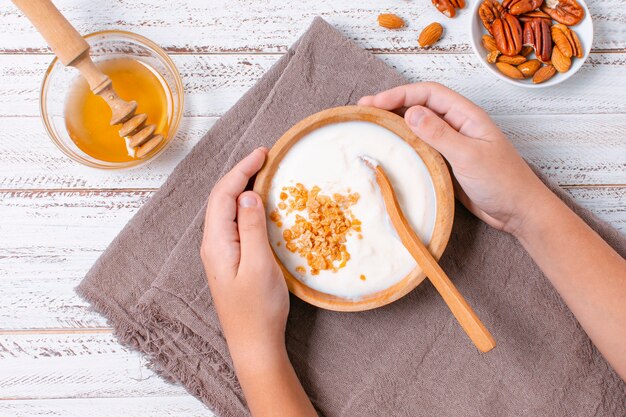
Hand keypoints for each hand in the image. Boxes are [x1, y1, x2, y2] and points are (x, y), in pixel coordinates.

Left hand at [200, 149, 316, 416]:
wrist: (253, 344)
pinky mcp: (230, 260)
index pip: (224, 194)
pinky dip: (247, 207)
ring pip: (228, 210)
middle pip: (222, 198)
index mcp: (216, 241)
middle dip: (242, 174)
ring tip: (264, 174)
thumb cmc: (258, 308)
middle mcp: (213, 243)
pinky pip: (235, 223)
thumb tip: (249, 195)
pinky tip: (260, 205)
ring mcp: (220, 252)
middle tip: (265, 158)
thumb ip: (251, 228)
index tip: (263, 153)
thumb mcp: (259, 265)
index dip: (242, 170)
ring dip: (244, 188)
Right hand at [359, 82, 551, 235]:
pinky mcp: (448, 162)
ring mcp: (452, 144)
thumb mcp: (469, 155)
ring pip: (419, 126)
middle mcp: (458, 125)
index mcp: (467, 115)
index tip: (375, 103)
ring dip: (396, 124)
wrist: (518, 211)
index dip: (400, 94)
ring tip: (372, 126)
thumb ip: (439, 134)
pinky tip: (391, 149)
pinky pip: (422, 147)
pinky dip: (404, 145)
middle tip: (364, 111)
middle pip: (420, 106)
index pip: (429, 93)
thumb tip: (411, 112)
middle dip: (392, 105)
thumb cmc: (503, 182)